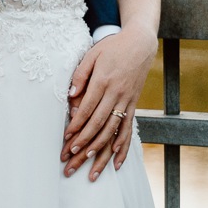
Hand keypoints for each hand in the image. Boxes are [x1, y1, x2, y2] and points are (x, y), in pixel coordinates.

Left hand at [63, 24, 157, 179]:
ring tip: (89, 162)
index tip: (66, 138)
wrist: (140, 44)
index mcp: (104, 80)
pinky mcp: (133, 104)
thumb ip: (80, 75)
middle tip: (71, 156)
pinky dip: (123, 145)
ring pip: (113, 129)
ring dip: (101, 148)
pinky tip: (116, 159)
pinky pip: (128, 128)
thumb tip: (70, 95)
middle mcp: (116, 93)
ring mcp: (127, 100)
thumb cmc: (112, 48)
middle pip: (99, 123)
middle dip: (84, 142)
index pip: (87, 108)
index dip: (76, 125)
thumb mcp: (92, 54)